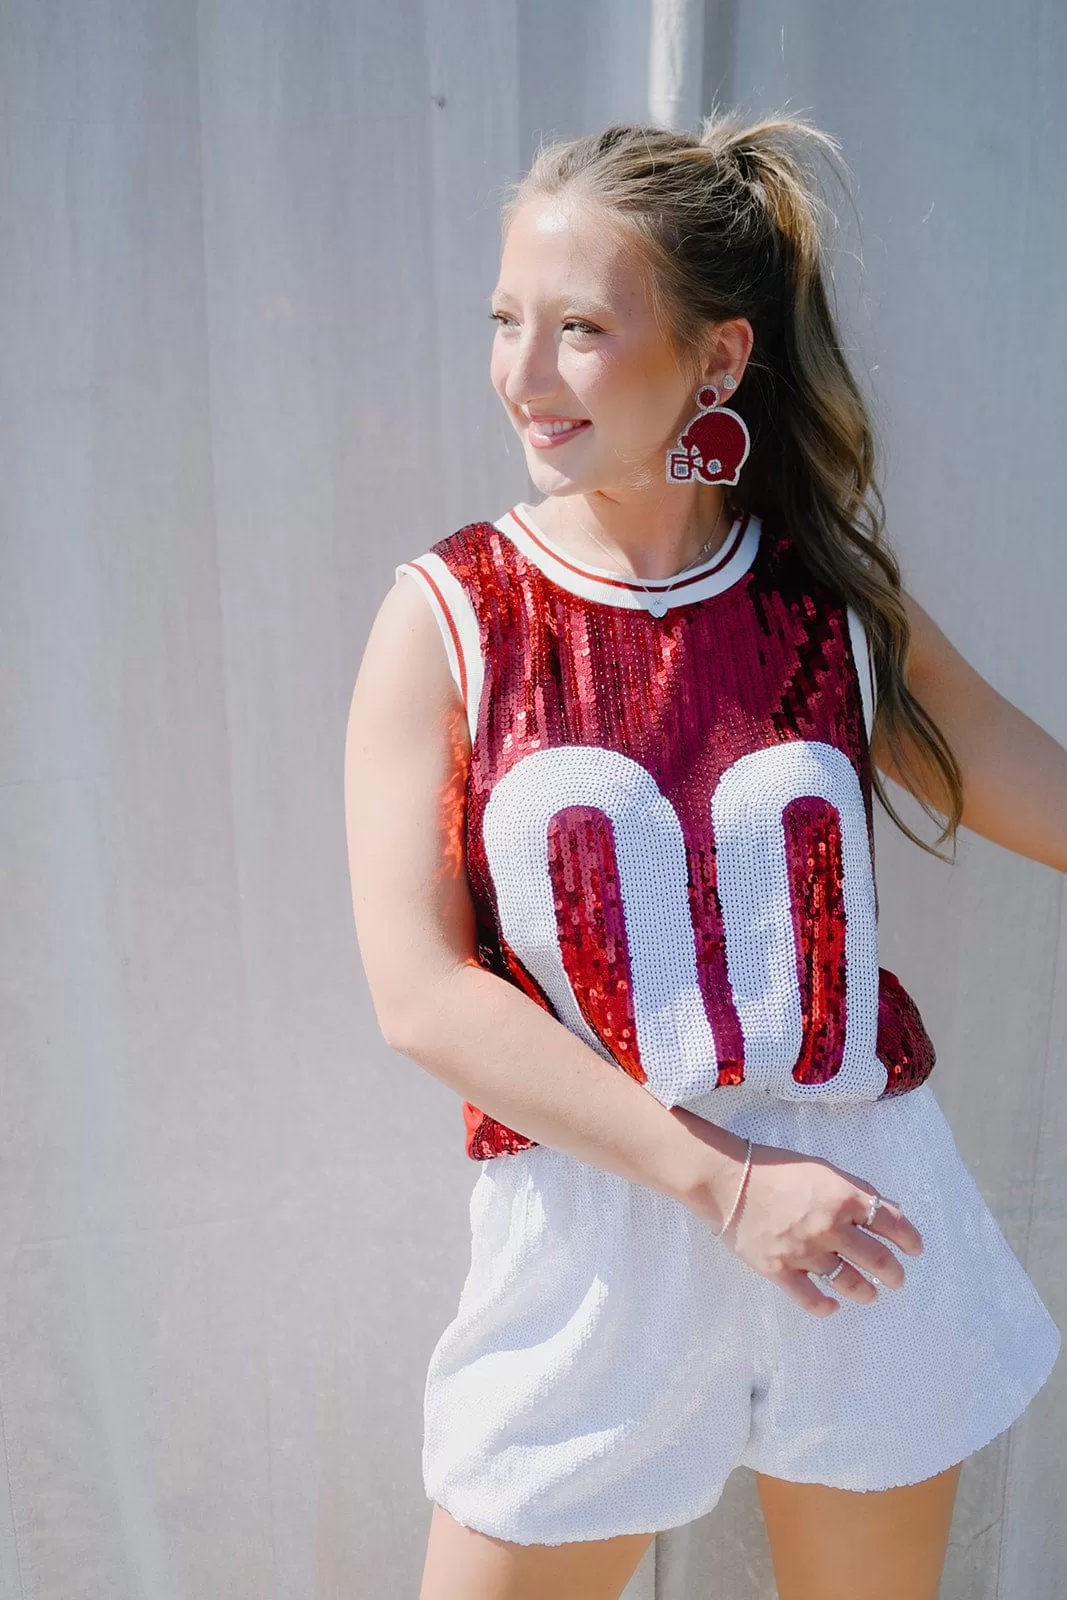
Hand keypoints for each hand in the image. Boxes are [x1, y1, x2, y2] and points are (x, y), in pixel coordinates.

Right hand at [688, 1130, 924, 1317]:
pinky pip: (811, 1299)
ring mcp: (806, 1252)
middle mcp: (830, 1228)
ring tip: (870, 1294)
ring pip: (849, 1283)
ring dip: (866, 1292)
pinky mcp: (780, 1270)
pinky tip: (832, 1306)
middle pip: (877, 1259)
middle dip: (894, 1273)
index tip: (916, 1249)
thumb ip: (851, 1190)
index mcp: (843, 1197)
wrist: (727, 1179)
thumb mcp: (821, 1168)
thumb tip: (878, 1211)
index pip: (891, 1222)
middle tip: (897, 1279)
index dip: (909, 1238)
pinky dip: (825, 1307)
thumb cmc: (774, 1167)